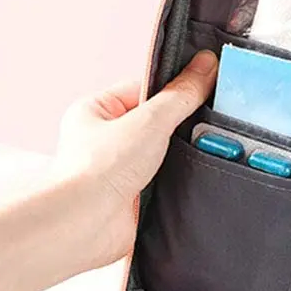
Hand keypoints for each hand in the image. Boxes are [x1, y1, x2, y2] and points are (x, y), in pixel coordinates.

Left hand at [53, 49, 218, 272]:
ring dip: (177, 159)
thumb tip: (204, 67)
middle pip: (153, 125)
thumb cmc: (97, 170)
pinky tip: (187, 183)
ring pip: (159, 157)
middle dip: (178, 128)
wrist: (86, 224)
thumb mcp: (149, 120)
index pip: (142, 90)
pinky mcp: (129, 200)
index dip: (172, 90)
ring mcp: (116, 172)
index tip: (201, 88)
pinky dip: (175, 185)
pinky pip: (161, 185)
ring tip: (197, 155)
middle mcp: (102, 142)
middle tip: (203, 126)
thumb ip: (180, 95)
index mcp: (95, 112)